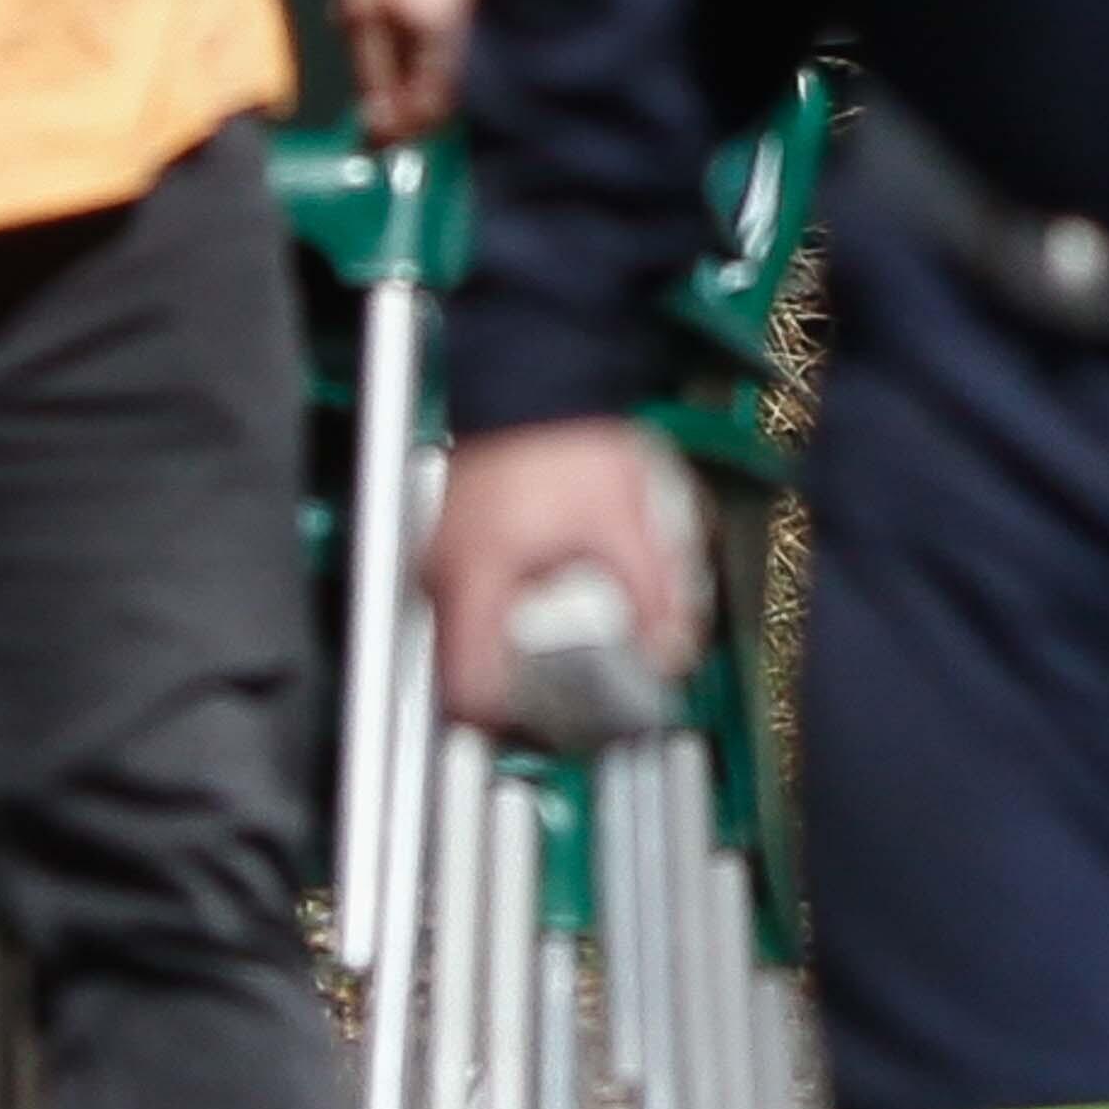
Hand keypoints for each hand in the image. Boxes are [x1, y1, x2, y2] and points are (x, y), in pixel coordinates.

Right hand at [428, 415, 702, 740]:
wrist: (538, 381)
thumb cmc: (568, 438)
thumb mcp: (627, 521)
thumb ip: (653, 593)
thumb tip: (670, 651)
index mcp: (479, 572)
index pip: (467, 684)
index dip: (506, 721)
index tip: (546, 727)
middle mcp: (443, 570)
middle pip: (461, 670)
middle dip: (516, 693)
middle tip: (567, 699)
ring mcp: (438, 557)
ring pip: (461, 641)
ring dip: (508, 659)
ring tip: (563, 660)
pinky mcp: (448, 546)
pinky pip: (465, 608)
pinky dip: (500, 625)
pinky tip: (542, 616)